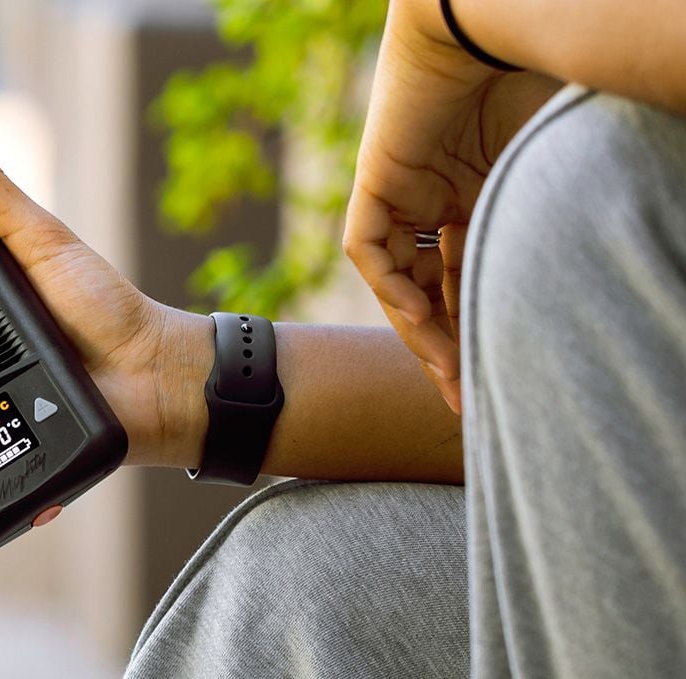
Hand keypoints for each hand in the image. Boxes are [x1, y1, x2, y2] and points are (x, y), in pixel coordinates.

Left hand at [342, 0, 559, 412]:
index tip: (503, 376)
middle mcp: (436, 199)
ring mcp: (402, 192)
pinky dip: (395, 290)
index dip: (483, 324)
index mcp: (476, 194)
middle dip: (450, 347)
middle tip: (471, 402)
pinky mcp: (375, 183)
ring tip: (452, 383)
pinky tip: (424, 326)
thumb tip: (624, 263)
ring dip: (422, 332)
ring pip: (400, 281)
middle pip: (435, 288)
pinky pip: (371, 252)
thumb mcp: (555, 174)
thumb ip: (566, 222)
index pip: (471, 274)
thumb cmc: (543, 84)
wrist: (491, 26)